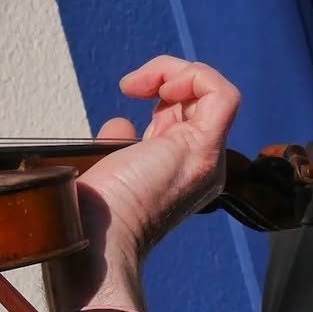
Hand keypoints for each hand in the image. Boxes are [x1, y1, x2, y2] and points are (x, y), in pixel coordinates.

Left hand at [47, 56, 237, 311]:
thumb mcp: (106, 164)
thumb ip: (120, 143)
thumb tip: (122, 122)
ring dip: (175, 71)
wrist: (93, 240)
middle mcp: (199, 165)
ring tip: (141, 83)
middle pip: (199, 99)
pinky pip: (222, 95)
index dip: (161, 89)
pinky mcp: (202, 151)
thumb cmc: (90, 213)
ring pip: (214, 92)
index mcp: (176, 170)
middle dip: (166, 75)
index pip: (184, 113)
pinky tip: (162, 85)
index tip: (127, 89)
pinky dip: (194, 76)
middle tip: (131, 84)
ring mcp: (204, 159)